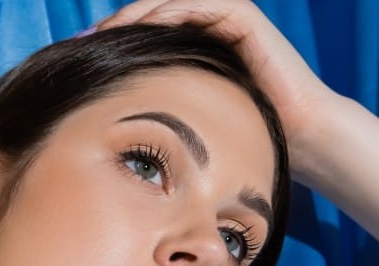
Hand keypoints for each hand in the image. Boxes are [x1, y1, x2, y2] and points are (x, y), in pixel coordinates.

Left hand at [97, 0, 338, 179]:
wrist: (296, 136)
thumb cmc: (243, 139)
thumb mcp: (187, 122)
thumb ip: (157, 111)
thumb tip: (107, 128)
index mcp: (194, 51)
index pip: (146, 35)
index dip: (115, 40)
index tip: (82, 56)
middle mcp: (209, 30)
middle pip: (153, 14)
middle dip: (118, 24)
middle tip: (85, 40)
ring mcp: (227, 20)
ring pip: (172, 3)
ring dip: (137, 13)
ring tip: (107, 31)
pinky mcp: (243, 18)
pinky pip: (199, 4)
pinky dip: (171, 10)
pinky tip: (146, 25)